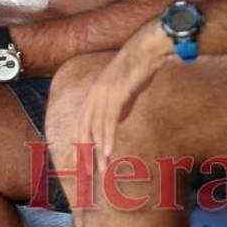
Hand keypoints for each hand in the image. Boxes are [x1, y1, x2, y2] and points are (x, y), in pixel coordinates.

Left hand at [77, 18, 170, 165]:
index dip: (79, 144)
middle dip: (83, 153)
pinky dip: (107, 138)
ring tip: (100, 169)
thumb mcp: (124, 94)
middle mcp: (94, 96)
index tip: (80, 162)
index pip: (81, 124)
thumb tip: (115, 123)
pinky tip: (108, 152)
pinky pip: (109, 121)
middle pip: (83, 129)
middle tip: (85, 174)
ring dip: (97, 151)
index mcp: (93, 96)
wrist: (147, 52)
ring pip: (96, 128)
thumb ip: (118, 109)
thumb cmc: (137, 71)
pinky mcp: (116, 94)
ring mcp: (103, 95)